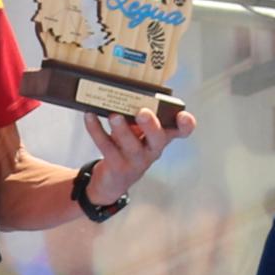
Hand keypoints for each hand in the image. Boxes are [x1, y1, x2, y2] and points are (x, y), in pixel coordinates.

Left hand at [76, 96, 194, 197]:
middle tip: (142, 112)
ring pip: (131, 146)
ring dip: (122, 130)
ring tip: (114, 116)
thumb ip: (135, 115)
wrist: (113, 180)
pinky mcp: (117, 167)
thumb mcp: (137, 131)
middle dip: (151, 125)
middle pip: (157, 139)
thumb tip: (122, 93)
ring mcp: (136, 161)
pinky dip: (96, 130)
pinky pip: (106, 146)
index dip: (185, 125)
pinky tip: (89, 117)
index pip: (181, 131)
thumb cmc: (128, 147)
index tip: (184, 116)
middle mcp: (152, 150)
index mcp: (161, 137)